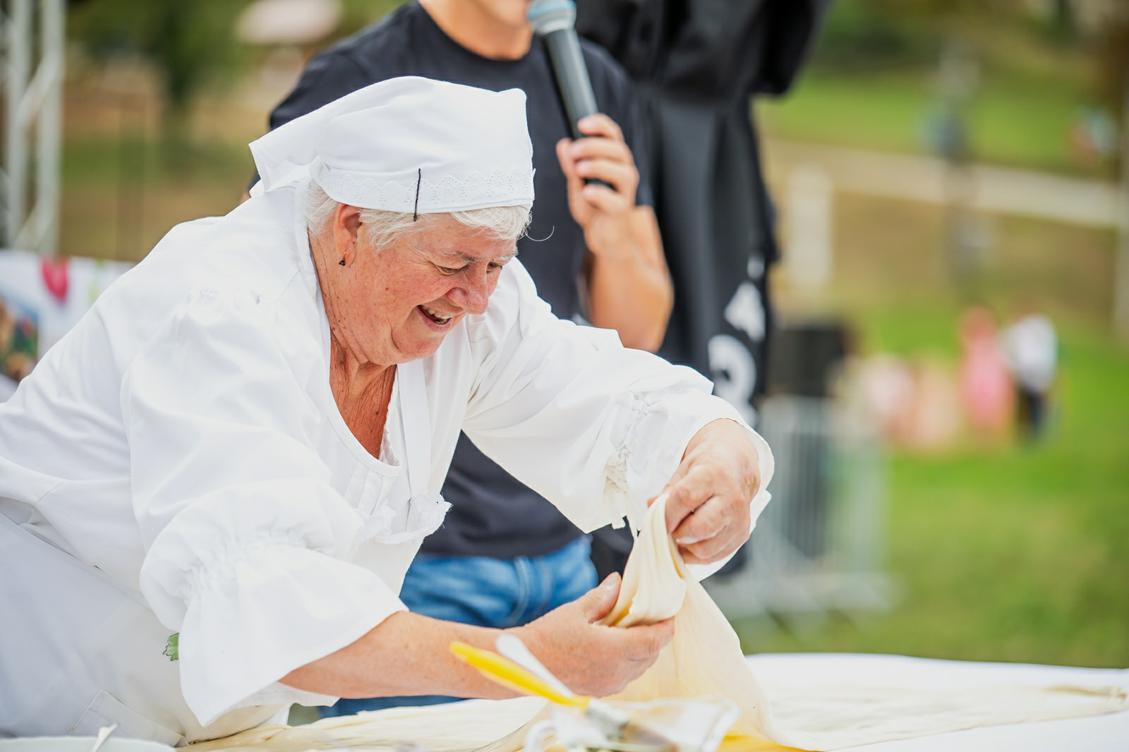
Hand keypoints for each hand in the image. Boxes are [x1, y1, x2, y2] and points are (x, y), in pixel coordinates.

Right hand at [512, 573, 672, 696]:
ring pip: (639, 668)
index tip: (670, 614)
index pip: (653, 641)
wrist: (523, 664)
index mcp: (613, 651)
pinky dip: (629, 662)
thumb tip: (618, 581)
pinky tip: (617, 646)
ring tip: (635, 630)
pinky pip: (625, 677)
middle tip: (653, 617)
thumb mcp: (576, 610)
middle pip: (650, 655)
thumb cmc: (546, 637)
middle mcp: (615, 672)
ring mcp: (608, 684)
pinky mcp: (599, 690)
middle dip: (655, 637)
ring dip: (643, 650)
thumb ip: (602, 597)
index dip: (666, 628)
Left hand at [555, 114, 639, 259]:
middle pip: (618, 149)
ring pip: (623, 172)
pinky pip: (616, 200)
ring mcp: (626, 191)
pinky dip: (601, 194)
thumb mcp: (576, 183)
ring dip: (599, 166)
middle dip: (594, 146)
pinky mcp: (622, 210)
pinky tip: (587, 193)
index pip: (612, 134)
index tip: (581, 124)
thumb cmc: (593, 206)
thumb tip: (564, 144)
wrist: (603, 235)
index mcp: (614, 159)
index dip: (600, 125)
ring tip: (579, 169)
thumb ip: (570, 165)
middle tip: (574, 151)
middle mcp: (624, 171)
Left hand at [661, 419, 760, 564]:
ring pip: (706, 548)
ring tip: (677, 536)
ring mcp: (739, 519)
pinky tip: (689, 542)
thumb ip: (669, 491)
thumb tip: (651, 507)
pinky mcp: (741, 534)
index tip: (657, 519)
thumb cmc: (708, 467)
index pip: (686, 498)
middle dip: (677, 534)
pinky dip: (695, 554)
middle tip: (668, 530)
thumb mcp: (685, 469)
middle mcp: (731, 498)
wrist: (737, 467)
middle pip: (700, 528)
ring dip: (685, 547)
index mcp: (714, 475)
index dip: (667, 513)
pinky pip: (714, 555)